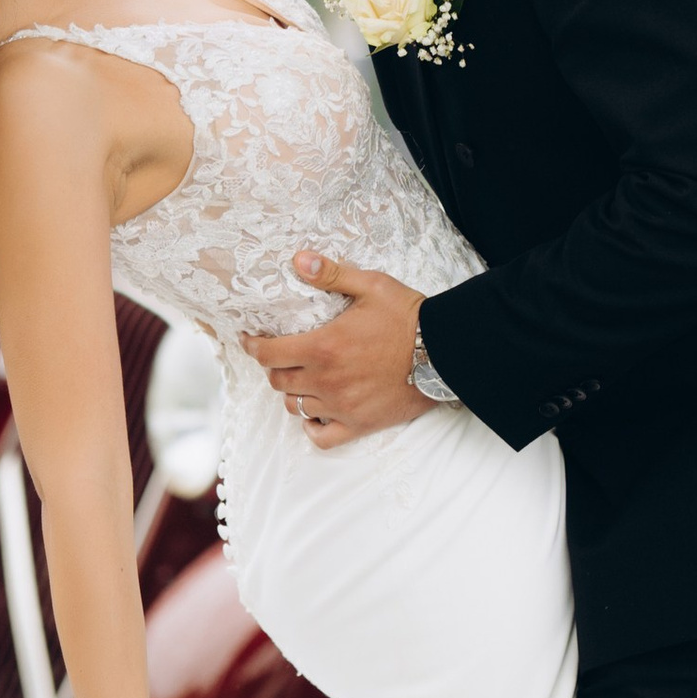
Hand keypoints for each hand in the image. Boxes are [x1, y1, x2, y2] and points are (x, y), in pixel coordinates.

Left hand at [241, 253, 434, 446]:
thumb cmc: (408, 317)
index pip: (268, 354)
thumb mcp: (371, 286)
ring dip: (292, 391)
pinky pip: (322, 438)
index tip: (250, 339)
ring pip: (296, 407)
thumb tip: (298, 260)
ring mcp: (342, 406)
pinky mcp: (359, 424)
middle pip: (278, 381)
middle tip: (282, 354)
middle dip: (274, 366)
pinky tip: (316, 412)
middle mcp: (327, 381)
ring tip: (302, 378)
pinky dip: (312, 427)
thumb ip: (331, 274)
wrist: (446, 352)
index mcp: (323, 347)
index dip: (252, 346)